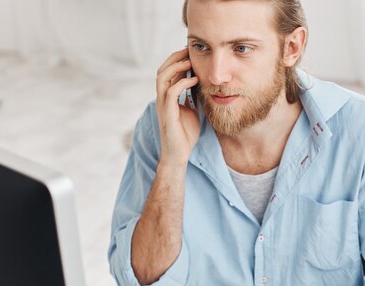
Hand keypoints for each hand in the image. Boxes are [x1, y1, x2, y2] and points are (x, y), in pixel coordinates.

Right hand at [155, 48, 200, 166]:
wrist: (179, 154)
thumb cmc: (185, 134)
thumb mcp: (192, 110)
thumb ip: (193, 97)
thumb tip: (202, 85)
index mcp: (167, 97)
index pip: (167, 72)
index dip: (177, 61)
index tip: (190, 54)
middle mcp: (162, 98)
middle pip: (162, 70)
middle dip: (175, 58)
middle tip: (189, 51)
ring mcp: (163, 105)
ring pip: (162, 78)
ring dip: (176, 67)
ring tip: (190, 62)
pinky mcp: (167, 113)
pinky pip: (171, 92)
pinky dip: (182, 83)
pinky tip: (194, 80)